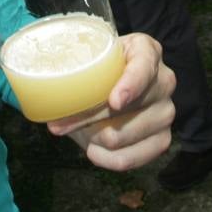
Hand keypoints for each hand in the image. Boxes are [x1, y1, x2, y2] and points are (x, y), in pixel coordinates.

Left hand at [50, 33, 175, 170]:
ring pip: (123, 136)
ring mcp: (166, 112)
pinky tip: (93, 151)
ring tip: (81, 132)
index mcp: (147, 51)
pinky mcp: (162, 139)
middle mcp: (164, 81)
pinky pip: (132, 158)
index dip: (131, 85)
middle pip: (126, 108)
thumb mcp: (89, 62)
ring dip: (93, 139)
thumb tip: (46, 89)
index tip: (114, 101)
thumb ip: (75, 67)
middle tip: (58, 125)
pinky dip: (106, 159)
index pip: (144, 67)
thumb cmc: (98, 73)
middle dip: (88, 119)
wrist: (109, 90)